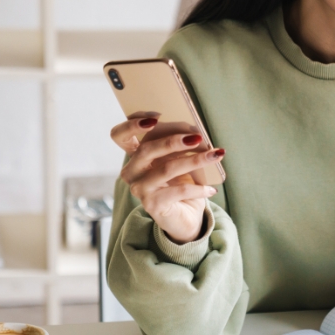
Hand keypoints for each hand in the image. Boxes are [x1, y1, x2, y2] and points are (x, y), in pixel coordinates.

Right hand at [110, 117, 221, 243]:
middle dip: (173, 141)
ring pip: (167, 169)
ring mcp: (140, 189)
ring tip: (215, 155)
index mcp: (135, 156)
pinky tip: (211, 189)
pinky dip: (198, 188)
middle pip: (146, 149)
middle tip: (198, 137)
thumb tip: (196, 132)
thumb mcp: (178, 160)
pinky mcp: (152, 205)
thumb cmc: (181, 183)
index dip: (131, 124)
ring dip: (195, 160)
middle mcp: (132, 172)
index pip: (119, 136)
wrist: (185, 217)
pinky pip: (179, 191)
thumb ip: (178, 145)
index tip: (155, 117)